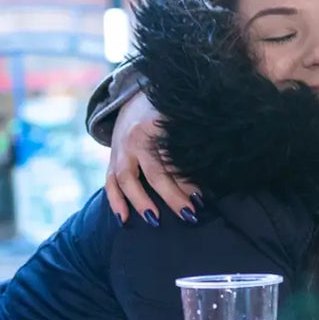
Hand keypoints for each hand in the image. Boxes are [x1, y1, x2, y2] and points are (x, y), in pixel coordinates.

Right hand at [103, 92, 197, 225]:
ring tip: (155, 221)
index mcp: (154, 127)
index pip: (172, 159)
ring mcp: (120, 151)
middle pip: (154, 173)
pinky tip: (122, 220)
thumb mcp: (176, 117)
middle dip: (171, 196)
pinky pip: (110, 183)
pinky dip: (115, 201)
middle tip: (188, 214)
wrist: (131, 99)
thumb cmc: (162, 112)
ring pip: (127, 180)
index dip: (187, 179)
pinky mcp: (111, 160)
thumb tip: (208, 169)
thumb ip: (190, 139)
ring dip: (141, 202)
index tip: (201, 197)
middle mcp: (135, 140)